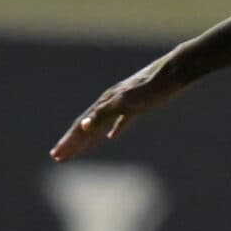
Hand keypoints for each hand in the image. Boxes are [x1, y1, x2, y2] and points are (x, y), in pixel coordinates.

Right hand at [50, 57, 191, 160]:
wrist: (174, 73)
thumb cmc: (151, 88)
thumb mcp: (126, 102)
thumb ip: (104, 113)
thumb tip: (83, 125)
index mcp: (105, 103)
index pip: (81, 126)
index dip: (68, 142)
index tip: (56, 156)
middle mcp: (110, 102)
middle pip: (87, 126)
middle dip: (72, 142)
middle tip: (58, 157)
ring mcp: (123, 103)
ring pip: (100, 124)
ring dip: (88, 138)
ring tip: (78, 149)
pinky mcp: (138, 105)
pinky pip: (120, 121)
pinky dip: (114, 130)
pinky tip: (113, 137)